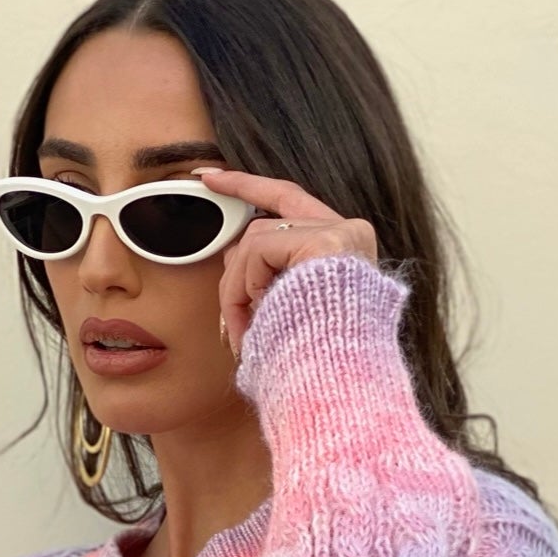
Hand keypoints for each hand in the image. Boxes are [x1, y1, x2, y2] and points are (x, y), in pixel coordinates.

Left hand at [190, 166, 379, 357]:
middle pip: (262, 226)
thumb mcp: (286, 315)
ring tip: (243, 333)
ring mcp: (339, 233)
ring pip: (254, 240)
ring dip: (238, 289)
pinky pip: (259, 251)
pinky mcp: (325, 243)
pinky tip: (258, 316)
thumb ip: (267, 279)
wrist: (339, 379)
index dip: (247, 186)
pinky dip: (246, 286)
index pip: (287, 199)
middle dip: (234, 270)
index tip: (210, 177)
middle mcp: (348, 232)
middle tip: (229, 318)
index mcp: (343, 249)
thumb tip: (230, 257)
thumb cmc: (313, 361)